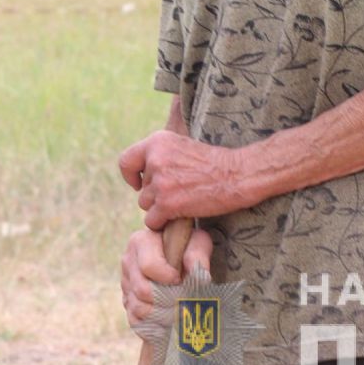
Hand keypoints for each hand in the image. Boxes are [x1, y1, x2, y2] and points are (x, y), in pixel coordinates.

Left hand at [118, 130, 252, 229]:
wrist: (237, 174)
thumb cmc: (214, 163)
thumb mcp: (183, 145)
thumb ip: (161, 155)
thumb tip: (143, 173)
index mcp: (157, 142)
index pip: (126, 161)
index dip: (131, 176)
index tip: (141, 183)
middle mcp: (155, 159)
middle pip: (142, 189)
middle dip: (156, 195)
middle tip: (180, 193)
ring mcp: (160, 182)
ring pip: (146, 205)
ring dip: (161, 209)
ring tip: (184, 203)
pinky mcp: (167, 203)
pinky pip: (152, 221)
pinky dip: (163, 223)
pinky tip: (181, 216)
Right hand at [120, 226, 213, 328]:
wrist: (181, 260)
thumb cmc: (188, 249)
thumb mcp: (197, 243)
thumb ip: (197, 254)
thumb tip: (198, 272)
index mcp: (141, 242)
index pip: (148, 266)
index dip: (167, 277)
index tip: (179, 280)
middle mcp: (129, 262)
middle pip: (142, 290)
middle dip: (165, 298)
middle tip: (181, 297)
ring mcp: (126, 283)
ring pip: (139, 308)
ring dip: (161, 312)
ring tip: (177, 306)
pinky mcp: (127, 302)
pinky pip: (136, 321)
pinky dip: (154, 323)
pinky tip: (168, 315)